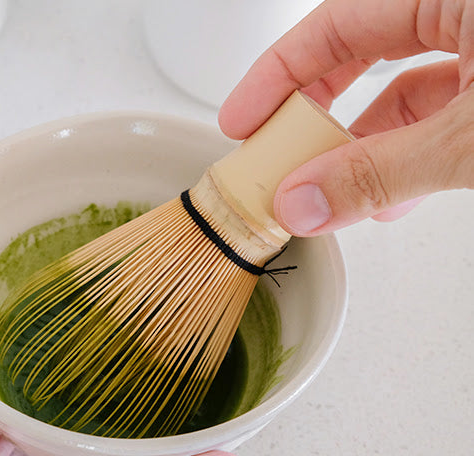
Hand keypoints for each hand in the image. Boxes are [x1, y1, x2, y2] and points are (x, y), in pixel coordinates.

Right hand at [219, 0, 473, 235]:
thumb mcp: (469, 139)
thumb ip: (384, 169)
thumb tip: (304, 201)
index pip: (335, 24)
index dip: (276, 75)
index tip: (240, 121)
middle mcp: (465, 11)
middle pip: (360, 54)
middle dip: (314, 116)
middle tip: (273, 156)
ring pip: (401, 93)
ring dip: (361, 150)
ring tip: (327, 194)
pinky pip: (439, 114)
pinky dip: (408, 156)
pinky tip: (387, 197)